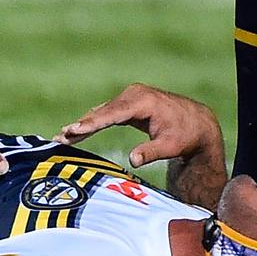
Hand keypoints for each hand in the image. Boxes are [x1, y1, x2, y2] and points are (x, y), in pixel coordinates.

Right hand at [54, 83, 222, 167]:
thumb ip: (151, 152)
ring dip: (83, 125)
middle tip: (59, 137)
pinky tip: (76, 132)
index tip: (74, 130)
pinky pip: (106, 114)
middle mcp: (133, 95)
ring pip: (101, 113)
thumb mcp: (170, 146)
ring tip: (61, 137)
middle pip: (102, 112)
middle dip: (80, 126)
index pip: (112, 114)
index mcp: (143, 102)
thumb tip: (133, 160)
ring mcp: (130, 98)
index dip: (92, 123)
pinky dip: (92, 123)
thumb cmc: (184, 135)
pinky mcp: (128, 104)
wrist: (196, 123)